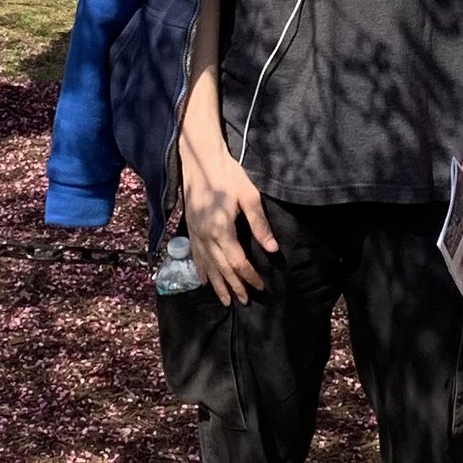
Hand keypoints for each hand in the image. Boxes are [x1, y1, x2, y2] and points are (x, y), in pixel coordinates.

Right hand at [177, 118, 273, 303]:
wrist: (200, 161)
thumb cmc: (228, 175)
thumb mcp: (249, 196)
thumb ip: (260, 224)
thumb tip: (273, 249)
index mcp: (221, 230)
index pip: (238, 262)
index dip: (250, 277)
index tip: (261, 287)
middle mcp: (206, 237)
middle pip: (222, 269)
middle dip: (234, 287)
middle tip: (245, 301)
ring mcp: (195, 234)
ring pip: (207, 267)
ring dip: (218, 285)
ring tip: (226, 301)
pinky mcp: (190, 229)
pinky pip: (195, 256)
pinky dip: (201, 271)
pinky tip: (205, 281)